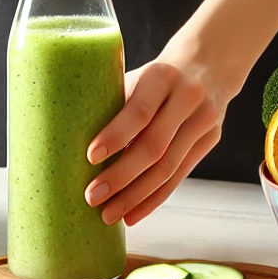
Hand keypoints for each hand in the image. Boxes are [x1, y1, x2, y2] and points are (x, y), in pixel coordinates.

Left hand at [84, 60, 229, 226]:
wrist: (206, 65)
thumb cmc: (154, 77)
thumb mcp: (136, 77)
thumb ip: (113, 103)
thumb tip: (67, 137)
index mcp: (161, 76)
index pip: (139, 111)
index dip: (115, 136)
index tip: (90, 157)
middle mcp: (187, 97)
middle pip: (154, 146)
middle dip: (121, 176)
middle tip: (92, 196)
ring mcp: (203, 120)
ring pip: (168, 168)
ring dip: (135, 196)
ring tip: (108, 214)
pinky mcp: (210, 141)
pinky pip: (178, 176)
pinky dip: (153, 199)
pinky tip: (132, 214)